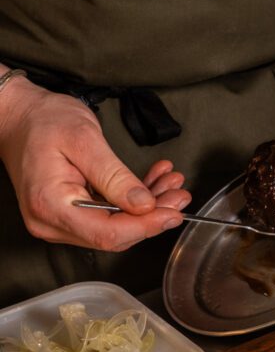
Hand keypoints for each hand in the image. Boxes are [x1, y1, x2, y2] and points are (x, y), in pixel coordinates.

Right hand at [0, 78, 190, 250]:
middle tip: (179, 195)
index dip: (146, 227)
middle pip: (114, 235)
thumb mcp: (85, 140)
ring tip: (170, 185)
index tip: (173, 213)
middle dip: (152, 217)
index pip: (108, 233)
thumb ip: (115, 176)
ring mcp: (57, 223)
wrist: (19, 116)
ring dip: (147, 208)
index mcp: (51, 205)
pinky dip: (132, 203)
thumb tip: (144, 205)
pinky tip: (152, 185)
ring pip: (114, 228)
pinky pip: (106, 218)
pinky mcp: (67, 217)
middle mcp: (51, 223)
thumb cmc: (44, 121)